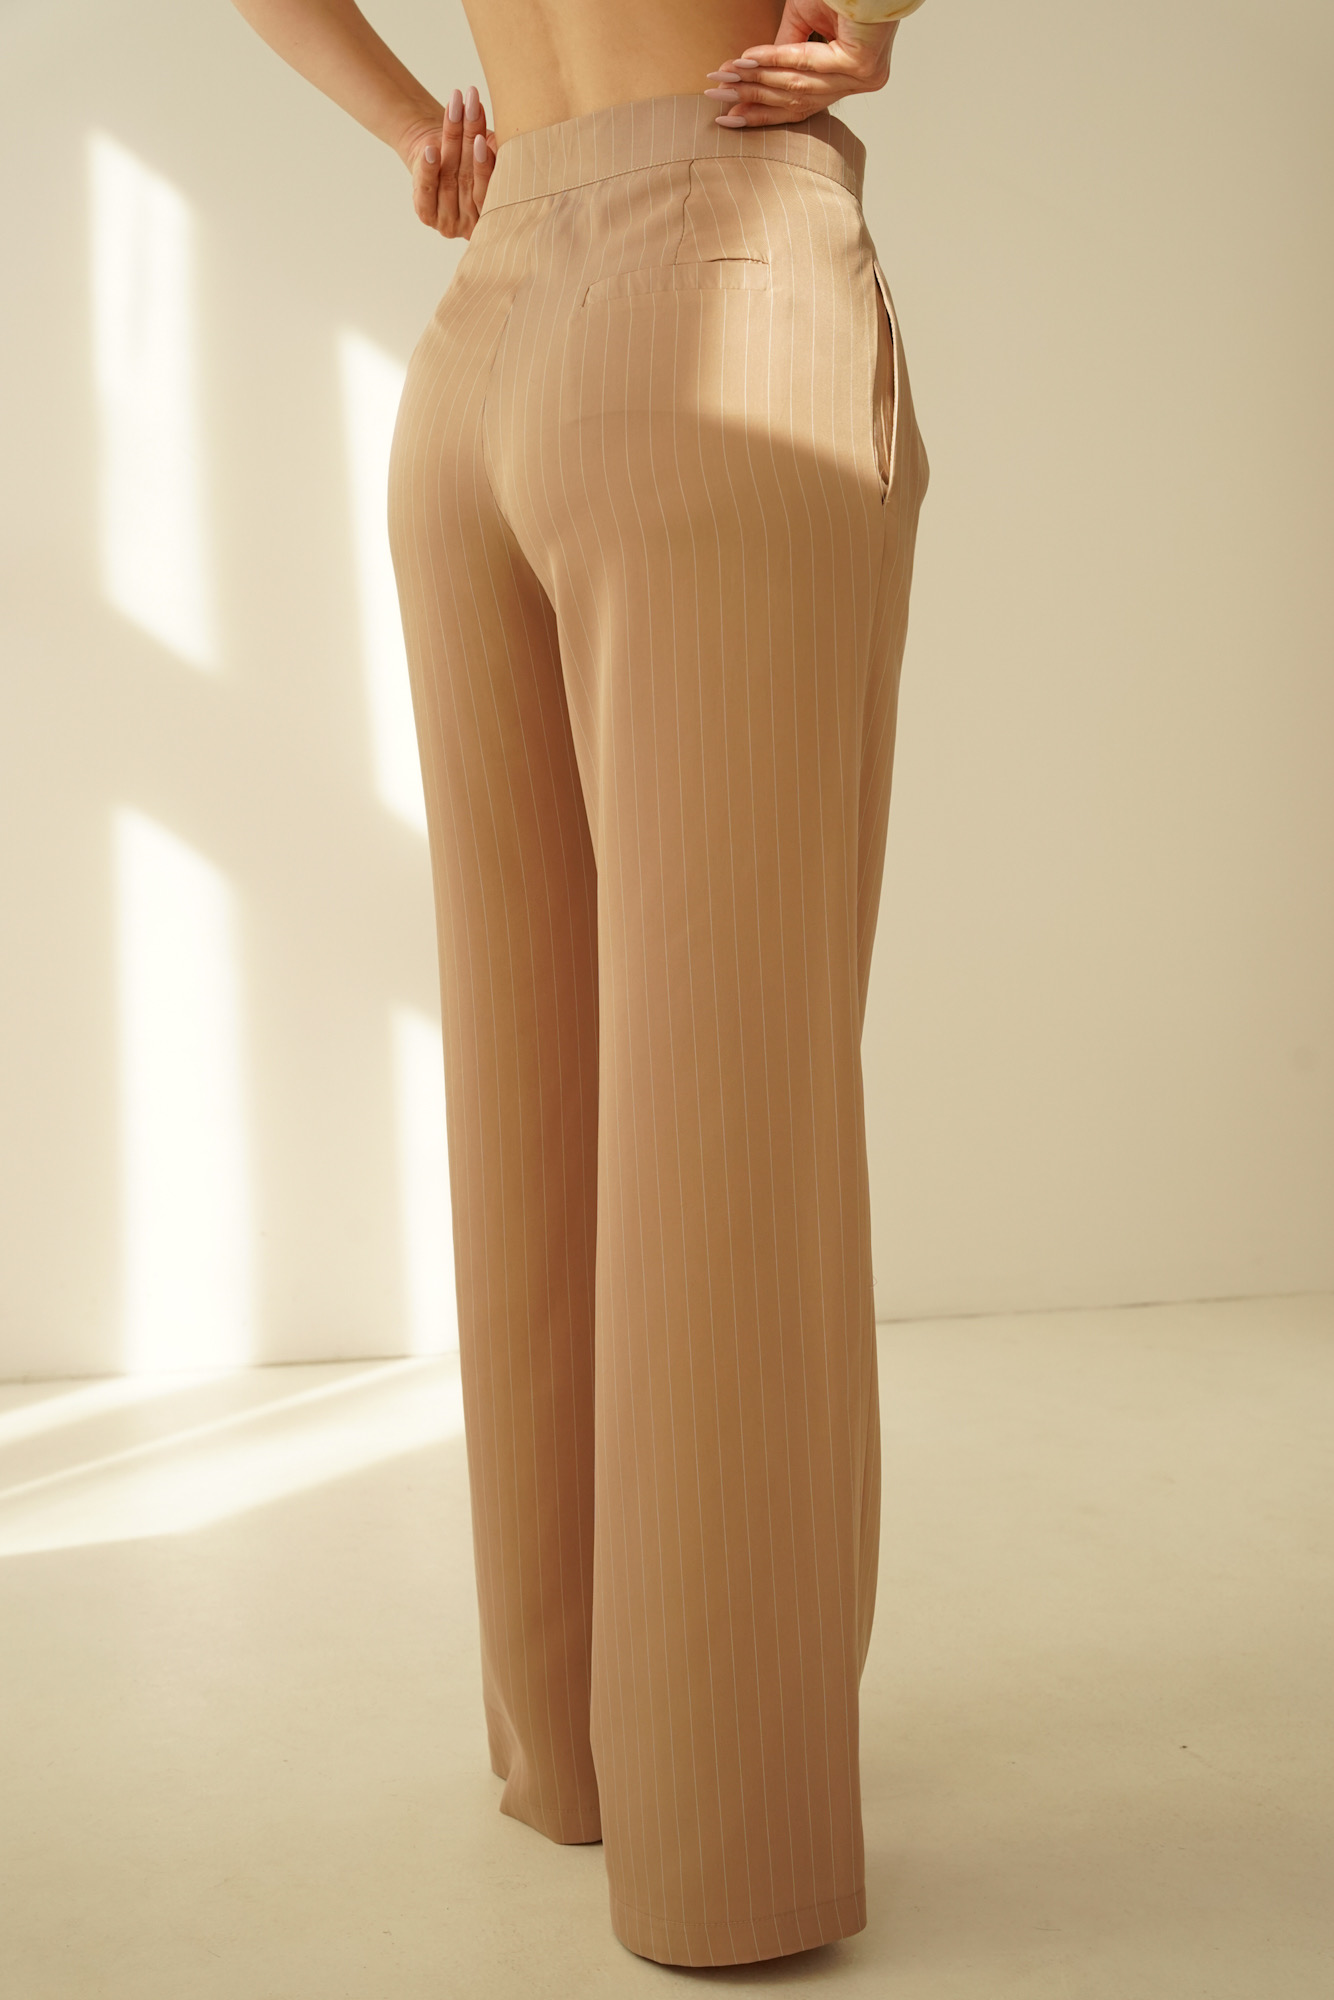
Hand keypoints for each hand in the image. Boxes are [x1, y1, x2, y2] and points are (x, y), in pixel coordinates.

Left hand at [400, 84, 495, 237]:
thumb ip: (502, 157)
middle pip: (469, 180)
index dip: (485, 167)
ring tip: (455, 107)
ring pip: (448, 178)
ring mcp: (449, 223)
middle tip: (471, 108)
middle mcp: (473, 225)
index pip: (490, 192)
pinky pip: (426, 192)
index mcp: (496, 217)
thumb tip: (509, 146)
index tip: (482, 140)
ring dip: (452, 138)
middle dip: (469, 139)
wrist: (441, 158)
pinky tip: (431, 150)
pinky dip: (428, 169)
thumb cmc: (476, 158)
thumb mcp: (494, 156)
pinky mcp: (427, 215)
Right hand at [703, 1, 896, 126]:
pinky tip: (747, 60)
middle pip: (796, 98)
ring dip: (756, 80)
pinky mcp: (861, 64)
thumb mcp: (803, 22)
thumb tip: (755, 72)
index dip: (763, 111)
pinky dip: (774, 59)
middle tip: (717, 98)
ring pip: (798, 84)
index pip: (802, 104)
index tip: (729, 116)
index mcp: (851, 76)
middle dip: (752, 97)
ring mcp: (863, 77)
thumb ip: (783, 51)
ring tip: (725, 79)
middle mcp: (860, 81)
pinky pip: (806, 64)